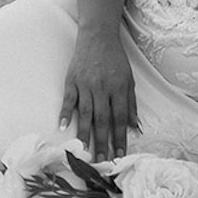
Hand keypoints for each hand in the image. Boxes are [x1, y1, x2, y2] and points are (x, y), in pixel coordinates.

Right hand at [60, 28, 137, 157]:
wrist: (98, 35)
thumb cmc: (115, 58)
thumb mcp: (129, 78)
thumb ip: (131, 102)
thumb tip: (135, 127)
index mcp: (118, 88)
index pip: (120, 118)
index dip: (120, 138)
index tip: (120, 156)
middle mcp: (102, 88)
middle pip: (103, 120)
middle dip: (103, 142)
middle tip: (102, 162)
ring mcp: (85, 84)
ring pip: (85, 113)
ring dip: (85, 133)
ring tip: (84, 151)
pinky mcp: (72, 80)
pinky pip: (68, 99)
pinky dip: (64, 113)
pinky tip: (62, 128)